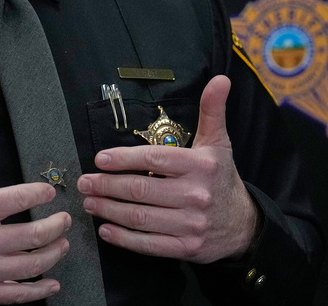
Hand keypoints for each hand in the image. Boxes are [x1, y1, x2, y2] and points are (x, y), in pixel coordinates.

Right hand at [0, 122, 70, 304]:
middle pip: (36, 233)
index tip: (49, 191)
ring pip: (34, 264)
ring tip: (62, 245)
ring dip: (54, 253)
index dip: (41, 192)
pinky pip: (19, 295)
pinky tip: (51, 284)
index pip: (21, 198)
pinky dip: (40, 291)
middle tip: (65, 220)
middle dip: (57, 225)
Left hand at [77, 75, 258, 263]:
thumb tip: (220, 79)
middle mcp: (196, 195)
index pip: (154, 160)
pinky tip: (106, 229)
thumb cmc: (221, 178)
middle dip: (107, 186)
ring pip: (141, 217)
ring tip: (89, 202)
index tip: (99, 159)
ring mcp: (191, 224)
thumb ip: (212, 111)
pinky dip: (124, 239)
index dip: (123, 158)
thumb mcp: (218, 143)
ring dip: (109, 210)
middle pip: (141, 189)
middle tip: (84, 182)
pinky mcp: (187, 248)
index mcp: (200, 165)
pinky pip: (150, 244)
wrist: (243, 224)